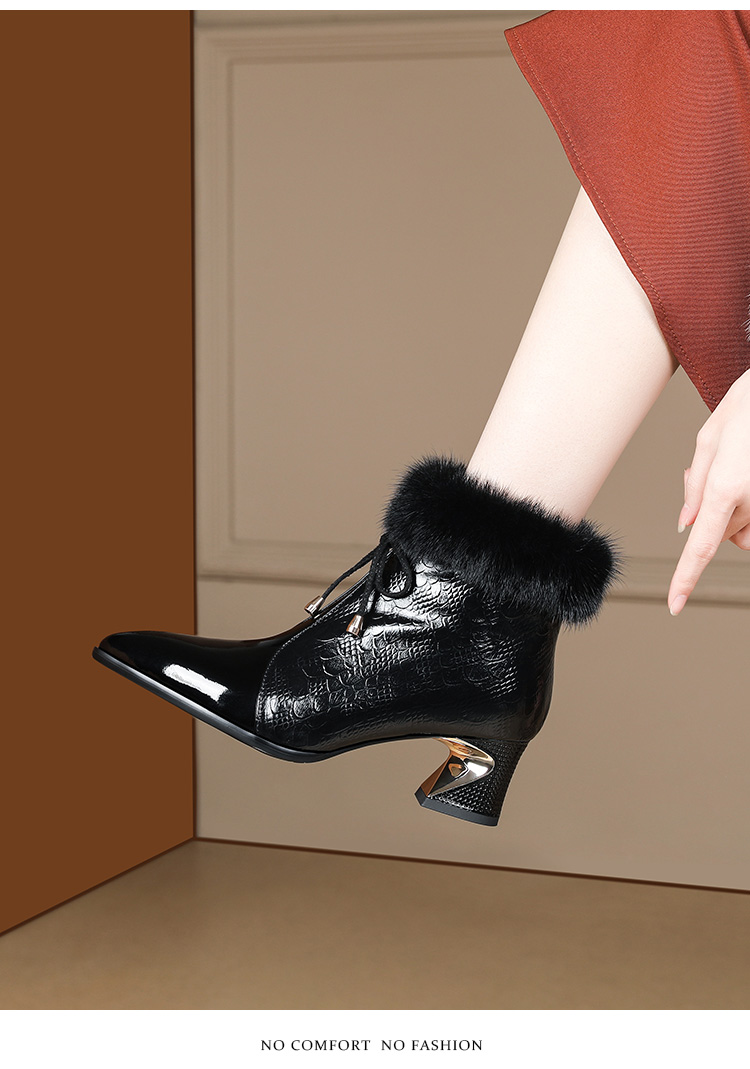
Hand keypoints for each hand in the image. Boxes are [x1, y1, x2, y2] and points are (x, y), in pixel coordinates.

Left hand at [668, 367, 749, 614]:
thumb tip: (686, 523)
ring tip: (741, 465)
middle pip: (724, 532)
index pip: (701, 545)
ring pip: (747, 527)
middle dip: (716, 514)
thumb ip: (697, 485)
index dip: (686, 578)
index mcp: (728, 485)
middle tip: (716, 471)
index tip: (675, 604)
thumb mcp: (710, 437)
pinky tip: (746, 473)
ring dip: (739, 511)